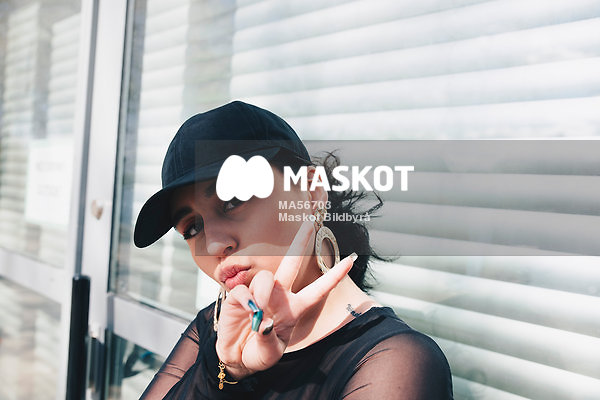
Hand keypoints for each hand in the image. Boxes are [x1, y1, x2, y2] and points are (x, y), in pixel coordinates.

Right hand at [214, 220, 355, 379]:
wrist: (236, 358)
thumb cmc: (259, 353)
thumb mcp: (270, 353)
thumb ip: (268, 338)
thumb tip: (263, 320)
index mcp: (296, 308)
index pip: (319, 289)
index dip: (335, 275)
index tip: (351, 259)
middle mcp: (280, 295)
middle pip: (292, 262)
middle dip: (300, 240)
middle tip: (308, 221)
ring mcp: (260, 293)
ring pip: (266, 278)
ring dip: (264, 295)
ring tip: (258, 313)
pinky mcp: (239, 295)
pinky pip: (243, 290)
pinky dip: (245, 301)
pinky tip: (246, 312)